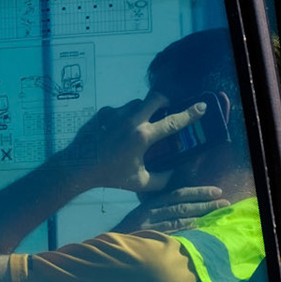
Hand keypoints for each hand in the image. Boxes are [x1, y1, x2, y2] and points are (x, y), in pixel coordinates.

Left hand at [56, 95, 206, 194]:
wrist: (78, 166)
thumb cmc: (109, 176)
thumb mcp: (139, 183)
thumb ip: (161, 179)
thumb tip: (173, 174)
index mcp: (143, 136)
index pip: (173, 121)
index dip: (190, 113)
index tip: (201, 106)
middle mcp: (131, 120)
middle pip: (156, 98)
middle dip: (166, 101)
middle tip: (167, 109)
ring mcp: (116, 114)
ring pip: (137, 103)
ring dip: (144, 109)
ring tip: (141, 123)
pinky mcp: (103, 113)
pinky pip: (120, 110)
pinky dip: (124, 117)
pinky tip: (119, 130)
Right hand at [113, 184, 227, 234]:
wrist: (109, 245)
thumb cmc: (129, 231)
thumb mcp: (142, 215)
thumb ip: (160, 210)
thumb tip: (184, 208)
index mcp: (151, 203)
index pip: (178, 194)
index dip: (198, 191)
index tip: (216, 191)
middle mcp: (151, 211)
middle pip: (182, 204)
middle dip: (204, 202)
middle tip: (223, 202)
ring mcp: (150, 224)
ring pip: (179, 217)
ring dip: (200, 214)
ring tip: (217, 213)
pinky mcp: (149, 237)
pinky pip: (170, 231)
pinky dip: (185, 228)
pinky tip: (198, 227)